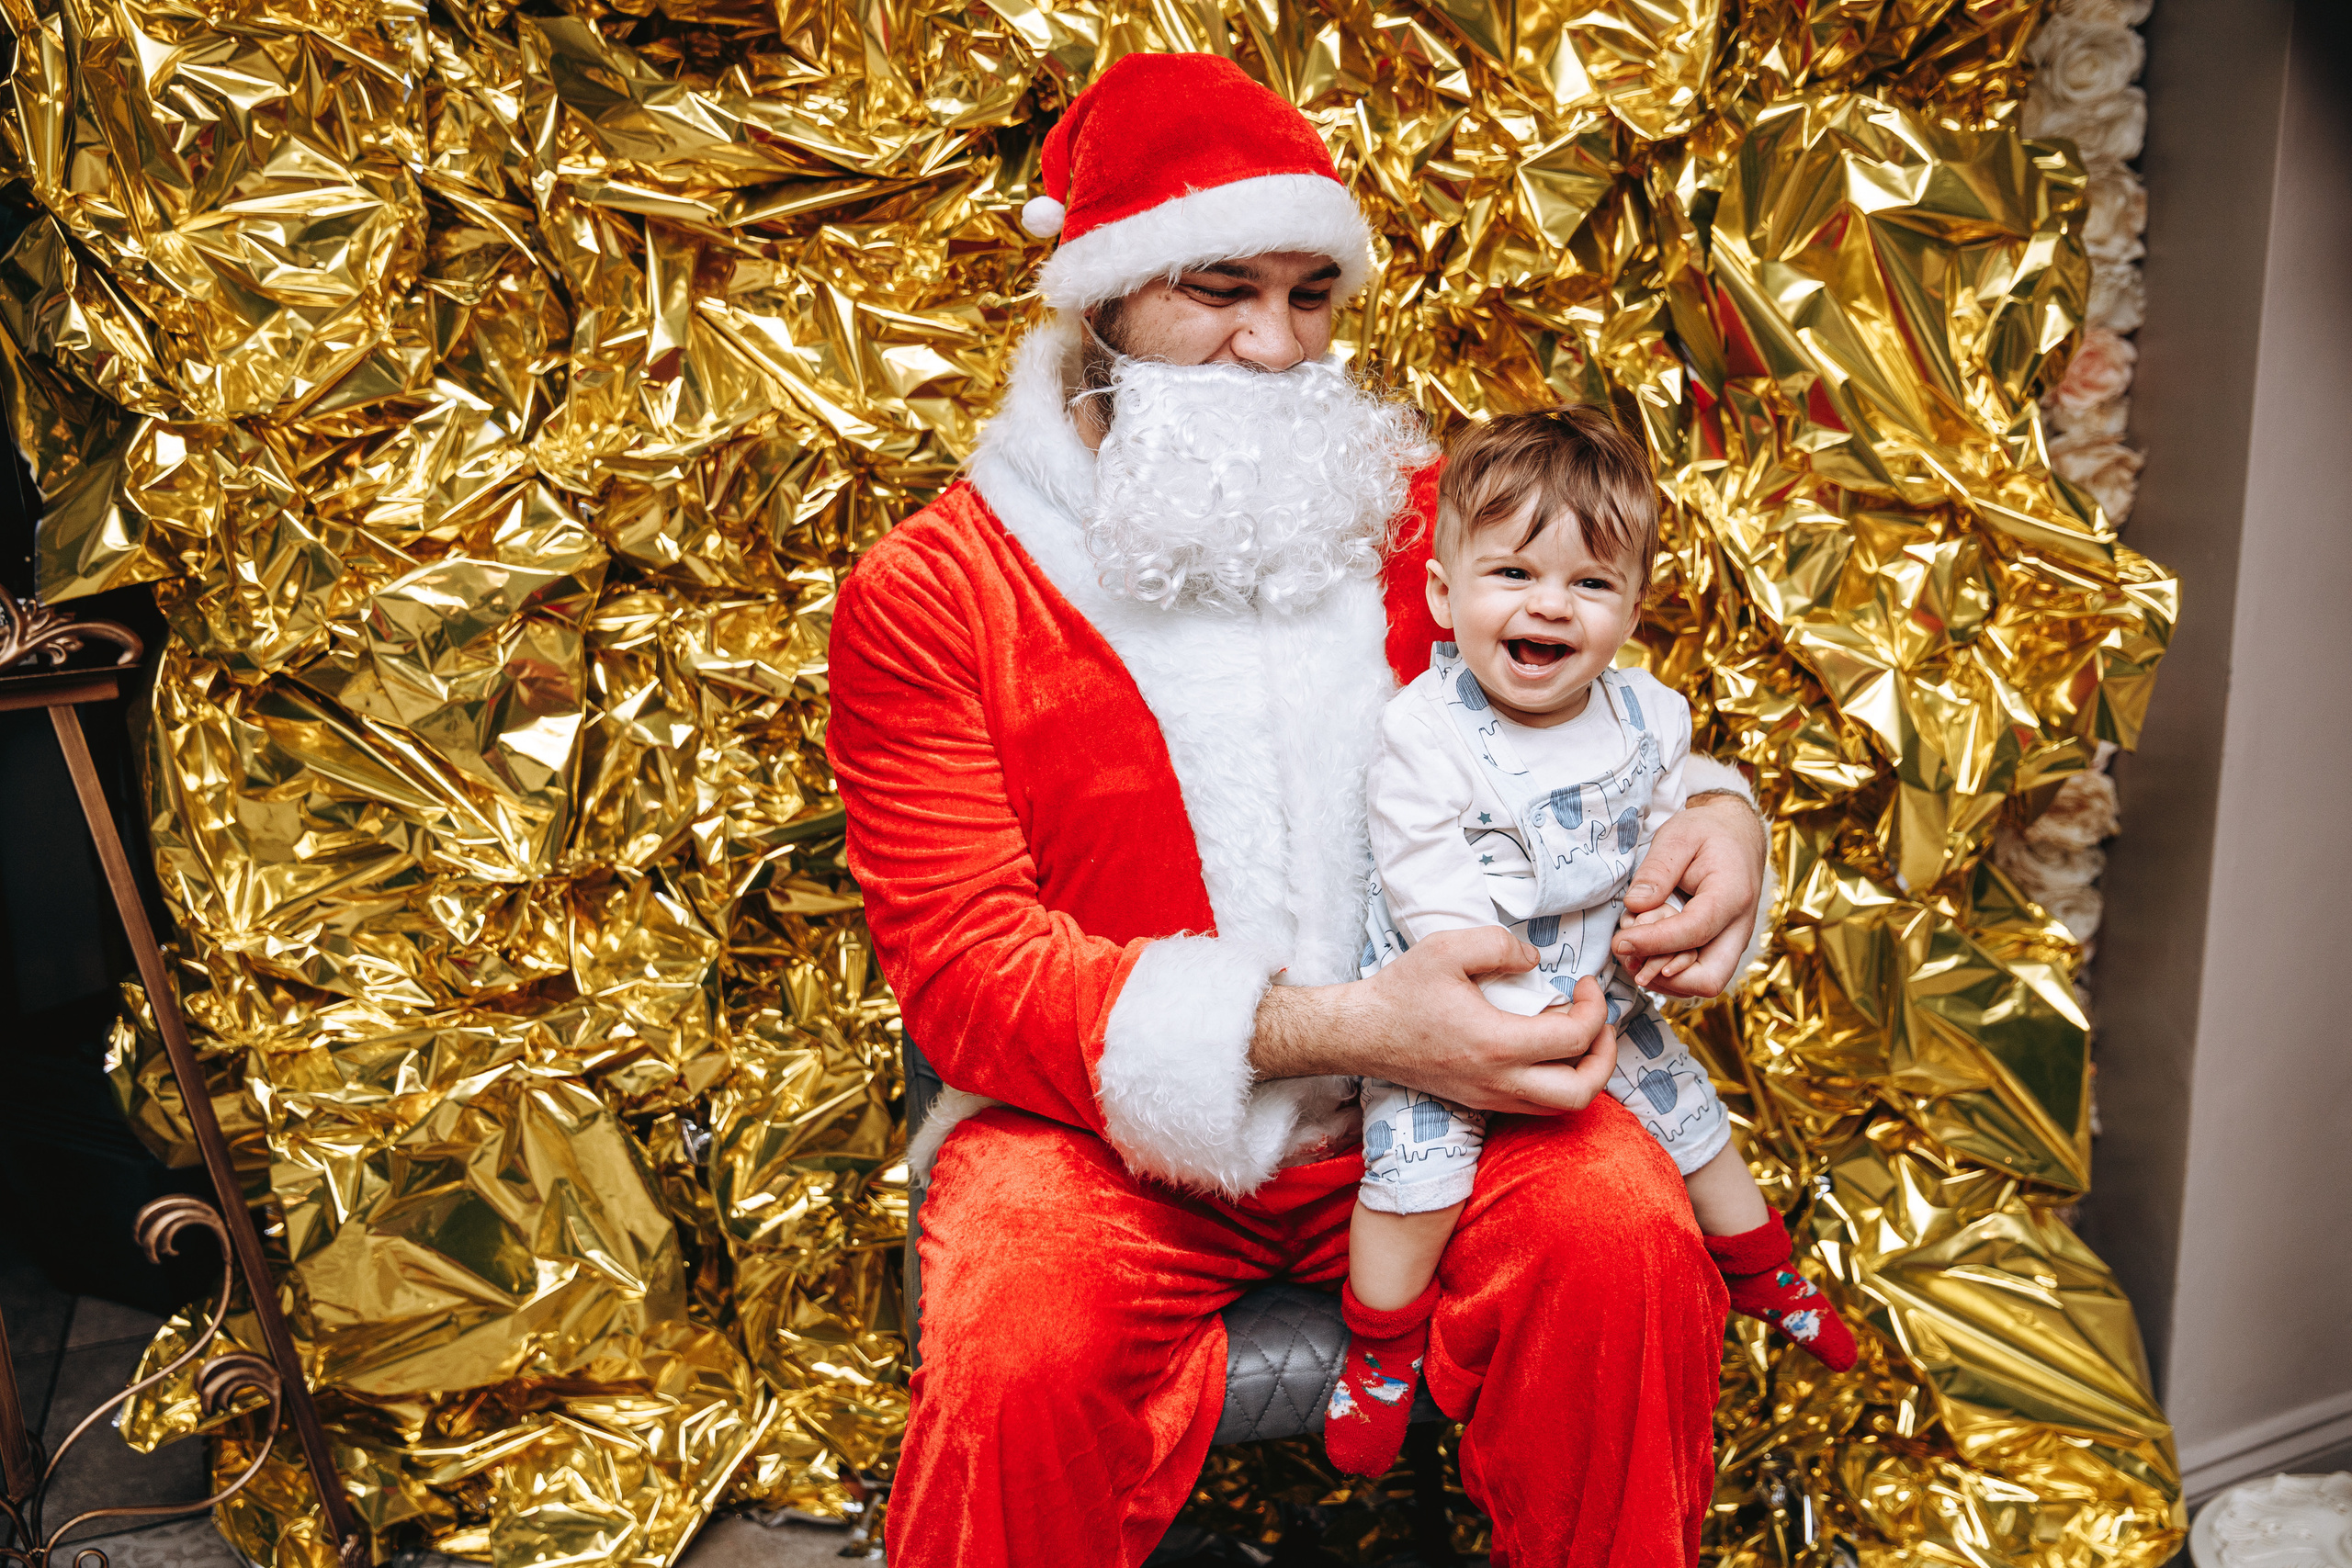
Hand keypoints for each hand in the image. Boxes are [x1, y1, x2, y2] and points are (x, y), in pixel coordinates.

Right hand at [1254, 927, 1618, 1114]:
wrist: (1362, 1035)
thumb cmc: (1402, 992)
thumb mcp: (1447, 948)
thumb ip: (1500, 944)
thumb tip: (1536, 960)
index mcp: (1497, 1044)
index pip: (1575, 1039)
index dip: (1595, 1008)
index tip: (1582, 983)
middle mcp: (1500, 1081)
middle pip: (1581, 1092)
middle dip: (1605, 1056)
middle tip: (1598, 1022)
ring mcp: (1491, 1098)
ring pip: (1562, 1107)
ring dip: (1584, 1072)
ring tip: (1577, 1035)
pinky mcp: (1482, 1102)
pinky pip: (1537, 1105)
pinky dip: (1557, 1080)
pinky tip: (1544, 1046)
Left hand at [1613, 791, 1767, 997]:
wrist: (1736, 835)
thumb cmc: (1707, 832)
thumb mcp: (1678, 837)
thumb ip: (1657, 871)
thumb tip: (1635, 906)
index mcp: (1732, 895)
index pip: (1694, 933)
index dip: (1653, 942)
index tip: (1620, 941)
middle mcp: (1739, 927)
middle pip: (1709, 979)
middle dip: (1664, 977)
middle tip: (1627, 954)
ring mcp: (1732, 942)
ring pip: (1703, 984)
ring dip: (1662, 976)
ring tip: (1632, 947)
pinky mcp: (1719, 947)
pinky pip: (1696, 975)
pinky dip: (1668, 971)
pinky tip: (1644, 949)